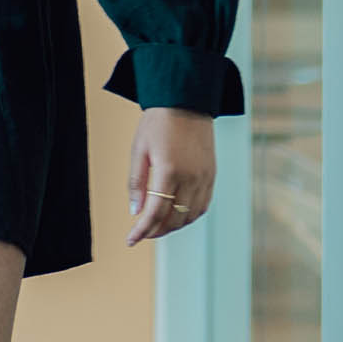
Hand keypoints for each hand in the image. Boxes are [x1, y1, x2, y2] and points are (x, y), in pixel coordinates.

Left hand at [128, 106, 218, 244]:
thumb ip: (137, 183)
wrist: (187, 101)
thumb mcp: (139, 150)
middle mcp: (191, 177)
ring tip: (157, 225)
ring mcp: (204, 177)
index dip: (141, 230)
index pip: (155, 212)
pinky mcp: (212, 175)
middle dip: (156, 230)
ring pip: (190, 216)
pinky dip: (188, 215)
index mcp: (169, 171)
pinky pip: (202, 205)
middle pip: (174, 219)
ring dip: (173, 225)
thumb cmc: (158, 123)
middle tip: (142, 232)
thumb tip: (135, 212)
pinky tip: (176, 214)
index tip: (130, 240)